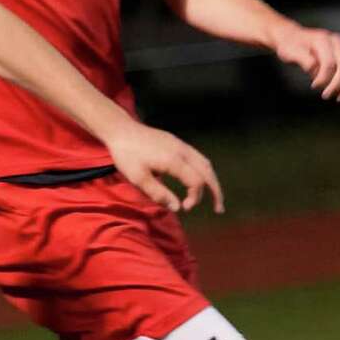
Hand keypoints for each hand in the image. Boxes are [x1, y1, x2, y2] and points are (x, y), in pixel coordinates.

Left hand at [104, 122, 223, 215]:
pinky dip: (203, 171)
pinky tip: (198, 179)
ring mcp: (181, 145)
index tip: (184, 207)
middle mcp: (182, 151)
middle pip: (208, 172)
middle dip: (216, 191)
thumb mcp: (138, 178)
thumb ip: (159, 194)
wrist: (121, 130)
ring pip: (205, 163)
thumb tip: (177, 207)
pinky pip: (197, 157)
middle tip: (219, 209)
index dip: (195, 197)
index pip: (196, 182)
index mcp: (174, 160)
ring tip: (214, 196)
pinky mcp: (176, 142)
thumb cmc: (126, 155)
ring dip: (211, 180)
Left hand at [274, 23, 339, 100]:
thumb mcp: (289, 51)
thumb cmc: (290, 46)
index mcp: (322, 40)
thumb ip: (302, 59)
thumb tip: (312, 68)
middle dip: (337, 84)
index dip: (323, 78)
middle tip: (325, 96)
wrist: (293, 38)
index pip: (329, 62)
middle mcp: (336, 42)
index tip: (314, 86)